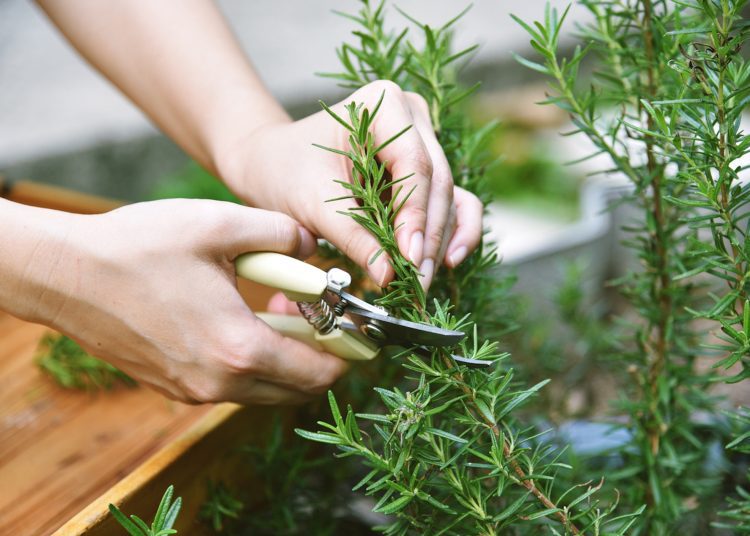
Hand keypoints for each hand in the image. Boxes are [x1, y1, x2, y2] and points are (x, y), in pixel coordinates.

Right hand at [26, 199, 347, 403]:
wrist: (66, 276)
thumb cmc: (139, 246)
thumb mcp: (221, 225)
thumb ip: (282, 234)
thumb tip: (314, 245)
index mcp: (239, 348)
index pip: (318, 371)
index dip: (348, 353)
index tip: (359, 331)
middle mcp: (220, 383)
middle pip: (297, 388)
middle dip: (320, 356)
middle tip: (321, 315)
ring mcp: (194, 391)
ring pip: (266, 389)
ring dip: (286, 358)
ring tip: (281, 309)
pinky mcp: (175, 387)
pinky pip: (234, 385)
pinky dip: (253, 361)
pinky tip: (243, 319)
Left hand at [220, 80, 482, 289]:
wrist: (272, 164)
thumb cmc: (285, 171)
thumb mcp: (313, 204)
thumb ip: (353, 237)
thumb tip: (388, 275)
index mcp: (383, 105)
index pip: (413, 164)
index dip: (415, 214)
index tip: (409, 258)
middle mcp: (413, 118)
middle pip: (437, 183)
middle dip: (428, 237)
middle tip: (417, 282)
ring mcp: (424, 143)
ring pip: (448, 197)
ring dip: (438, 243)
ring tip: (422, 282)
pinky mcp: (425, 172)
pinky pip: (453, 202)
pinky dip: (453, 232)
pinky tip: (447, 262)